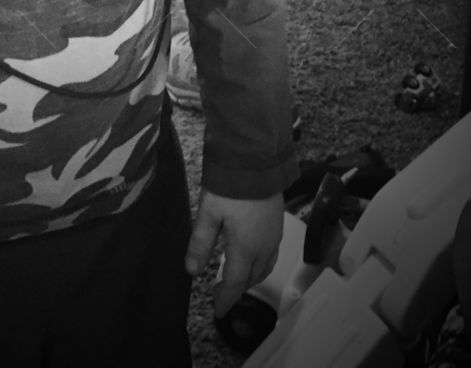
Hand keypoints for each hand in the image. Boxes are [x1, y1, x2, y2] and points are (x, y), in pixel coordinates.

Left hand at [185, 190, 283, 317]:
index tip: (218, 311)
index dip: (226, 299)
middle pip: (253, 278)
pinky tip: (251, 255)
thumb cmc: (230, 185)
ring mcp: (274, 235)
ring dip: (251, 277)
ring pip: (265, 267)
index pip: (236, 283)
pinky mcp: (278, 223)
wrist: (257, 160)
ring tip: (235, 278)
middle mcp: (264, 246)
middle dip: (238, 289)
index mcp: (246, 248)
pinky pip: (272, 254)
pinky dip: (260, 263)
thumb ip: (200, 243)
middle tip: (221, 293)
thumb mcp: (208, 213)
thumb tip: (192, 271)